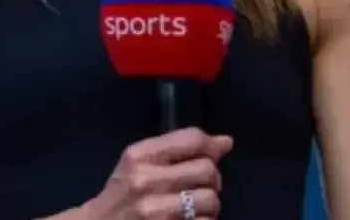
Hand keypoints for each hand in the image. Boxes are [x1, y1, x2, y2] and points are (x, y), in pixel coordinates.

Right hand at [83, 128, 231, 219]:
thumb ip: (179, 149)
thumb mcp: (139, 163)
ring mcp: (156, 211)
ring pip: (210, 199)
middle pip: (207, 169)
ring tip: (195, 208)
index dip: (210, 146)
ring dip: (210, 206)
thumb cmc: (123, 194)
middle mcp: (146, 181)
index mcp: (139, 156)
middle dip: (211, 179)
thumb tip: (226, 142)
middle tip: (199, 187)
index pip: (192, 139)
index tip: (211, 156)